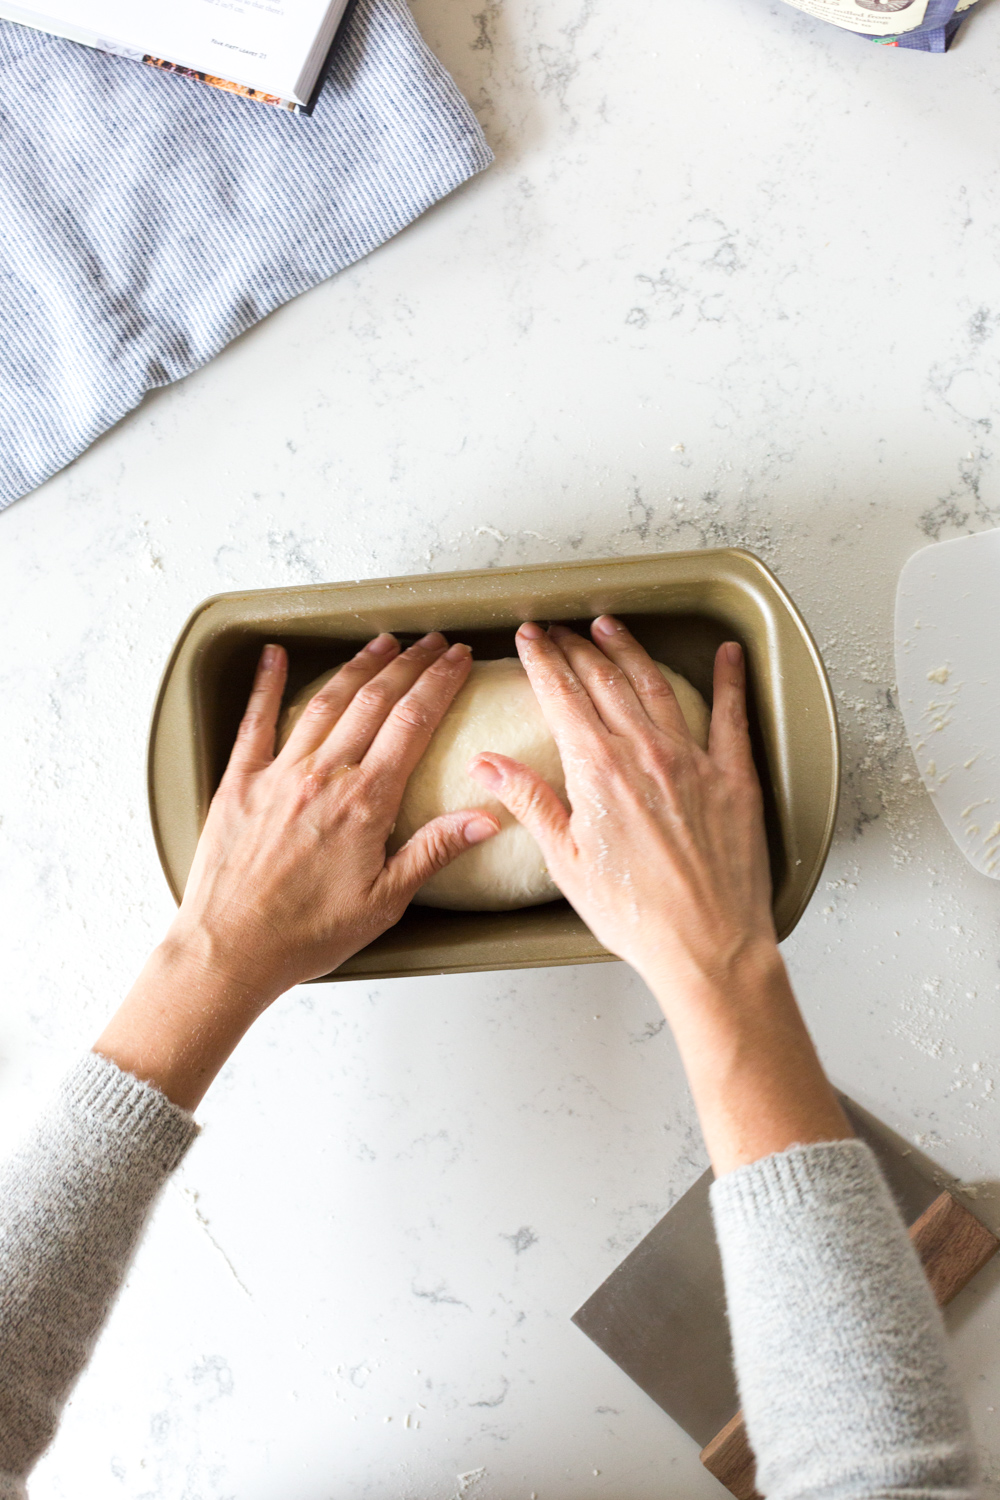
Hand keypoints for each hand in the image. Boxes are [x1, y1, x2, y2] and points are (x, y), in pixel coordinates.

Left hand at [173, 631, 499, 995]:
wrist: (232, 949)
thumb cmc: (307, 933)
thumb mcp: (385, 901)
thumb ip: (434, 850)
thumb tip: (487, 816)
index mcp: (365, 802)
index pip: (413, 723)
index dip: (439, 683)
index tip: (456, 659)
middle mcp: (323, 776)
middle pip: (374, 701)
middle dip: (408, 664)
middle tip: (430, 641)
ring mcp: (278, 774)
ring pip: (325, 702)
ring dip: (357, 666)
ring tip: (381, 642)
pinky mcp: (239, 783)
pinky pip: (254, 722)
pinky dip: (266, 684)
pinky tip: (275, 656)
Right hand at [469, 616, 773, 997]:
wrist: (706, 943)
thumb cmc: (635, 914)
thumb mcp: (565, 860)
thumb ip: (528, 801)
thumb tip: (487, 763)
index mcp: (597, 770)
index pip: (562, 695)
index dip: (543, 659)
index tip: (530, 638)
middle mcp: (644, 752)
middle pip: (605, 680)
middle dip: (578, 647)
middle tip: (562, 629)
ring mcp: (692, 760)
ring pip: (655, 685)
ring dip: (630, 650)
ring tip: (612, 627)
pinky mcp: (733, 776)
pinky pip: (731, 715)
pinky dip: (729, 679)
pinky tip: (728, 655)